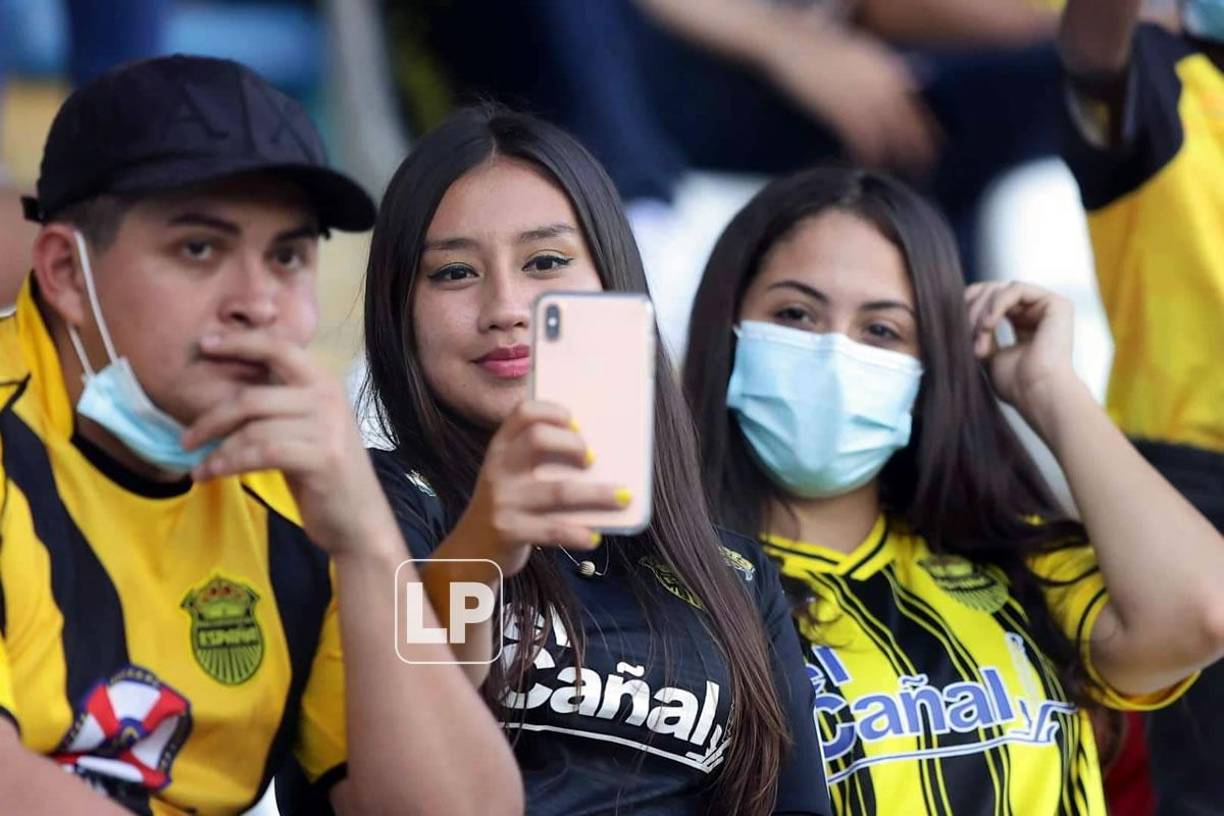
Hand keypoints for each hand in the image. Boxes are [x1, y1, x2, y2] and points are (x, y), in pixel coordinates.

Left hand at [182, 332, 389, 554]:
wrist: (358, 517)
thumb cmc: (323, 472)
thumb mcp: (305, 427)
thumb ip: (279, 403)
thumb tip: (227, 384)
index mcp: (323, 382)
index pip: (279, 348)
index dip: (240, 342)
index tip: (205, 344)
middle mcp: (328, 398)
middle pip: (253, 397)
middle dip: (212, 418)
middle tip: (186, 439)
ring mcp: (328, 427)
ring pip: (253, 430)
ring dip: (217, 450)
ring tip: (199, 466)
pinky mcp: (322, 458)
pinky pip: (262, 454)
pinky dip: (229, 463)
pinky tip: (212, 474)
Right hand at [446, 401, 626, 578]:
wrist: (470, 552)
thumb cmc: (506, 506)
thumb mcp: (510, 475)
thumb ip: (536, 459)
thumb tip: (596, 453)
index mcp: (501, 448)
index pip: (523, 413)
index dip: (553, 411)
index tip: (577, 422)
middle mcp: (499, 468)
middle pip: (538, 439)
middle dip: (573, 444)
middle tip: (592, 459)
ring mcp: (503, 500)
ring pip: (558, 491)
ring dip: (597, 494)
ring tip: (622, 496)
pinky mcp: (510, 530)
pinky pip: (553, 530)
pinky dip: (578, 533)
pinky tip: (594, 537)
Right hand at [763, 22, 940, 173]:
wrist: (793, 43)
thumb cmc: (826, 50)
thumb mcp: (865, 56)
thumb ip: (886, 74)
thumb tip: (913, 85)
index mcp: (890, 71)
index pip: (916, 109)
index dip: (926, 134)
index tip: (933, 152)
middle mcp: (882, 85)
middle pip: (906, 126)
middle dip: (915, 152)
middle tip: (921, 172)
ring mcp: (861, 97)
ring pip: (885, 136)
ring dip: (891, 157)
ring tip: (894, 175)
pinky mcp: (839, 109)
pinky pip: (860, 138)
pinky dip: (866, 153)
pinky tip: (866, 164)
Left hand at [965, 281, 1082, 415]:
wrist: (1038, 394)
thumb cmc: (1016, 384)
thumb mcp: (987, 354)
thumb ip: (978, 332)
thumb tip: (958, 315)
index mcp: (1022, 324)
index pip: (989, 302)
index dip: (967, 307)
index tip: (953, 326)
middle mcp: (1035, 313)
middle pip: (992, 291)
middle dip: (972, 308)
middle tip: (965, 331)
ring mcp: (1047, 308)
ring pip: (1001, 289)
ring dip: (982, 310)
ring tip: (979, 333)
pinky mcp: (1056, 304)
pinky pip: (1017, 288)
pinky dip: (997, 303)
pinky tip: (989, 323)